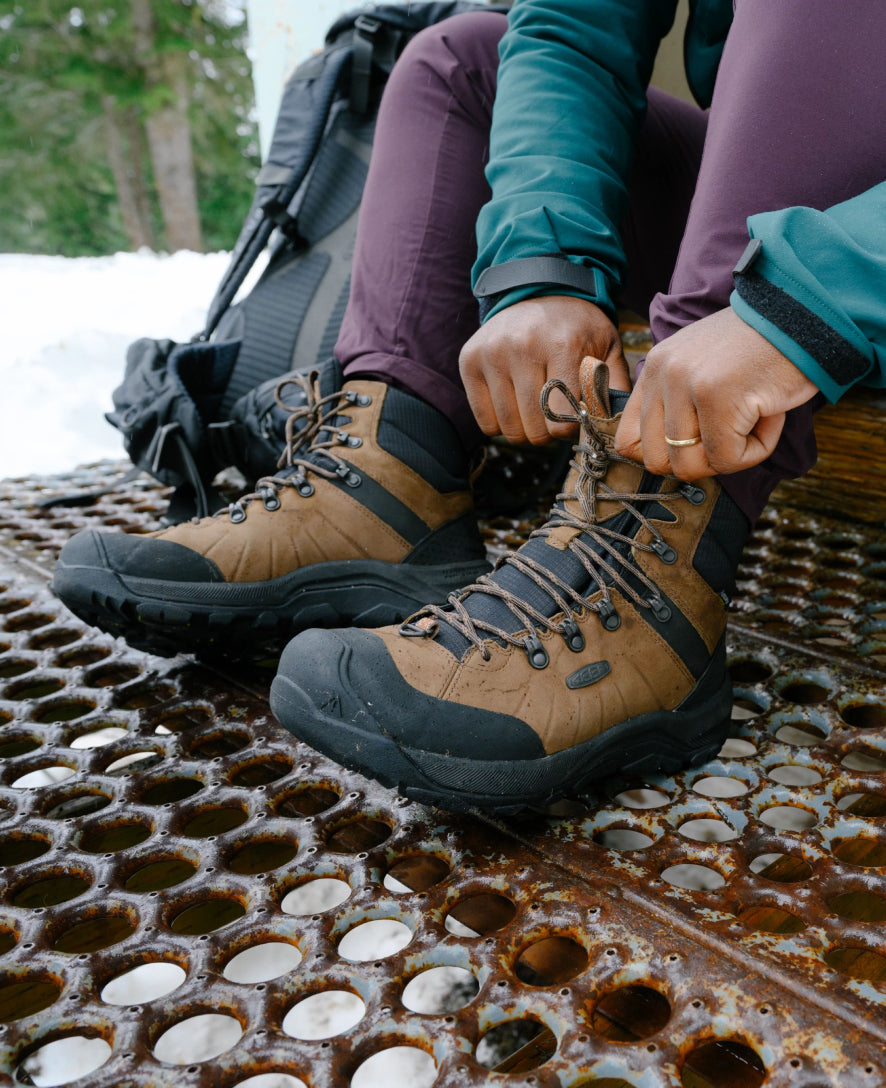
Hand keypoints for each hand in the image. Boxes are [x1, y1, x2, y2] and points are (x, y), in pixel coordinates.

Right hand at [459, 295, 629, 444]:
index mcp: (562, 345)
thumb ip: (615, 388)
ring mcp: (491, 354)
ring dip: (525, 428)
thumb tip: (613, 429)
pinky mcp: (469, 360)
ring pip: (509, 428)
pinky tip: (513, 403)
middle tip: (553, 413)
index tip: (572, 415)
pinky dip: (501, 423)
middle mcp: (522, 348)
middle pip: (535, 429)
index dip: (570, 428)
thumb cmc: (577, 328)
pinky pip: (485, 421)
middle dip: (548, 431)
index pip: (562, 421)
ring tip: (535, 408)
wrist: (540, 290)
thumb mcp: (607, 349)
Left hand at [614, 307, 817, 478]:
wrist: (809, 315)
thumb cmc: (762, 349)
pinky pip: (728, 459)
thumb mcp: (705, 368)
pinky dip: (757, 449)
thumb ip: (678, 405)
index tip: (698, 442)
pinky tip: (771, 414)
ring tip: (753, 418)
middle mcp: (663, 373)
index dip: (665, 454)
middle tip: (732, 431)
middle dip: (699, 460)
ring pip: (690, 466)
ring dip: (730, 455)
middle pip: (657, 461)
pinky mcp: (718, 398)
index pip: (628, 441)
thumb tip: (670, 459)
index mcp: (655, 368)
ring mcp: (687, 385)